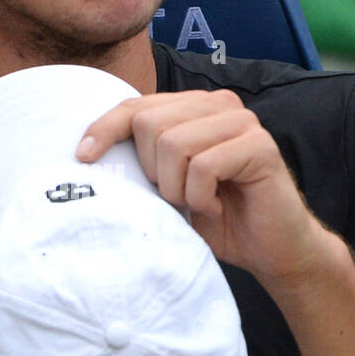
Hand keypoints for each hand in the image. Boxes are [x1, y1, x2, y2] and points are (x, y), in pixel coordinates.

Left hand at [75, 88, 338, 288]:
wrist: (271, 250)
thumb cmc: (217, 219)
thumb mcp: (168, 186)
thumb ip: (144, 160)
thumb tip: (88, 152)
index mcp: (193, 107)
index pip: (136, 105)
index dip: (105, 128)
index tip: (83, 157)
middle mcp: (218, 104)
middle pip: (149, 123)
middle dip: (152, 171)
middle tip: (175, 197)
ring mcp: (242, 121)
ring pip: (174, 144)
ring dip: (176, 188)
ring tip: (196, 203)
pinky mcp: (259, 145)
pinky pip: (204, 166)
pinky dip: (200, 196)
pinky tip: (215, 206)